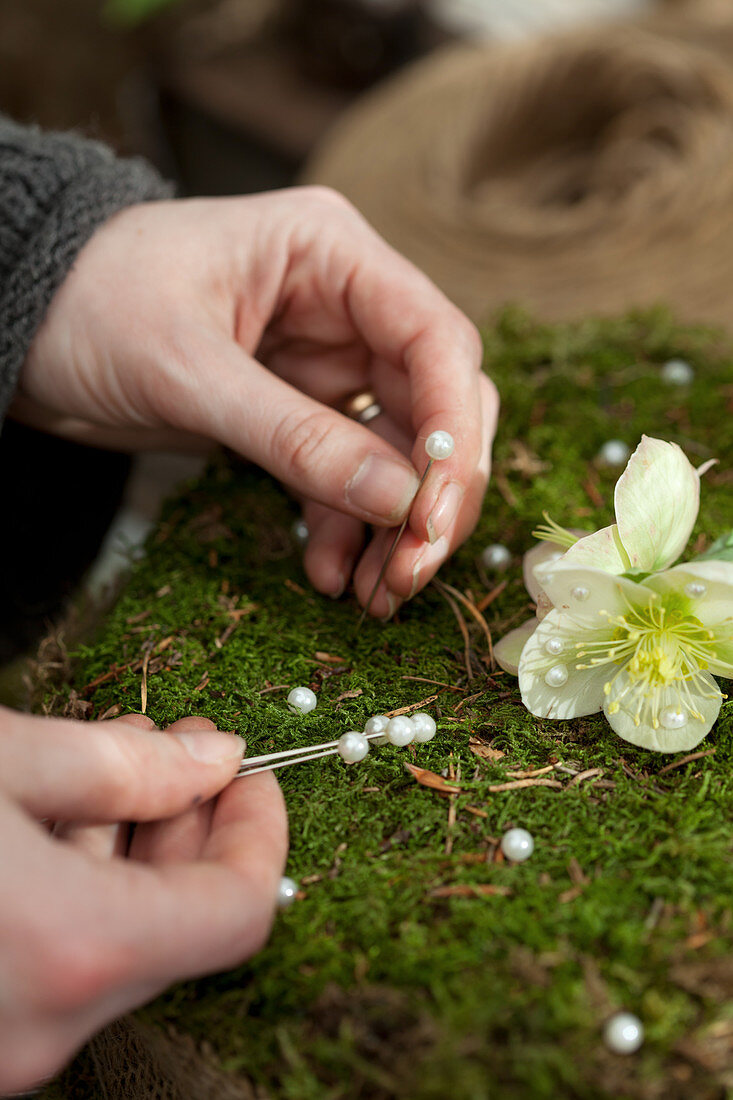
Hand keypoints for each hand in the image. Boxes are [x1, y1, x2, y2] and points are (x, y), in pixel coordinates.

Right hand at [0, 709, 286, 1093]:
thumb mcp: (0, 763)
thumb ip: (121, 766)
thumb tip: (213, 760)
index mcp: (73, 950)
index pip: (238, 910)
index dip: (258, 830)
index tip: (249, 773)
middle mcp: (44, 1026)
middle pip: (179, 925)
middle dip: (189, 823)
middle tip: (172, 747)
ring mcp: (4, 1048)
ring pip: (115, 945)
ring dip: (127, 850)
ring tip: (102, 765)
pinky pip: (58, 968)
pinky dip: (74, 893)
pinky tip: (51, 825)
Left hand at [15, 187, 497, 615]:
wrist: (23, 329)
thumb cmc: (89, 307)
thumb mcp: (188, 371)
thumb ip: (294, 437)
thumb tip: (399, 502)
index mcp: (331, 255)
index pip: (435, 339)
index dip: (452, 428)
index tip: (437, 509)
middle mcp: (346, 306)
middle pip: (434, 404)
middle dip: (432, 494)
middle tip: (412, 568)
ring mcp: (326, 363)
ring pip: (400, 453)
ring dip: (396, 528)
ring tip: (376, 594)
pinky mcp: (299, 412)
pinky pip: (346, 477)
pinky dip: (346, 529)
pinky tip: (328, 574)